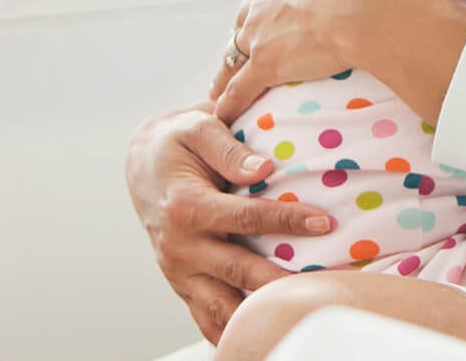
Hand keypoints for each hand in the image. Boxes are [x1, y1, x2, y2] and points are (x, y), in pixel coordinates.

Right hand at [125, 102, 333, 343]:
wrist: (142, 163)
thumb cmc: (177, 141)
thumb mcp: (197, 128)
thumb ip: (229, 149)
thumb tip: (264, 168)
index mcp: (185, 206)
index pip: (245, 218)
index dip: (286, 221)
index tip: (324, 223)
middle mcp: (179, 245)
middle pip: (238, 270)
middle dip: (281, 279)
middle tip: (321, 282)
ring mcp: (178, 270)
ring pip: (220, 305)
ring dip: (256, 315)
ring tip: (293, 316)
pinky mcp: (181, 283)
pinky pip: (205, 316)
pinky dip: (229, 332)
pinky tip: (256, 338)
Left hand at [211, 0, 405, 123]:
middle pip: (250, 9)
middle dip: (253, 23)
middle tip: (256, 38)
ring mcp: (261, 29)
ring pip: (238, 48)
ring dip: (233, 63)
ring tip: (226, 78)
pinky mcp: (265, 63)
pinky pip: (240, 88)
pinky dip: (230, 101)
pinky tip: (222, 115)